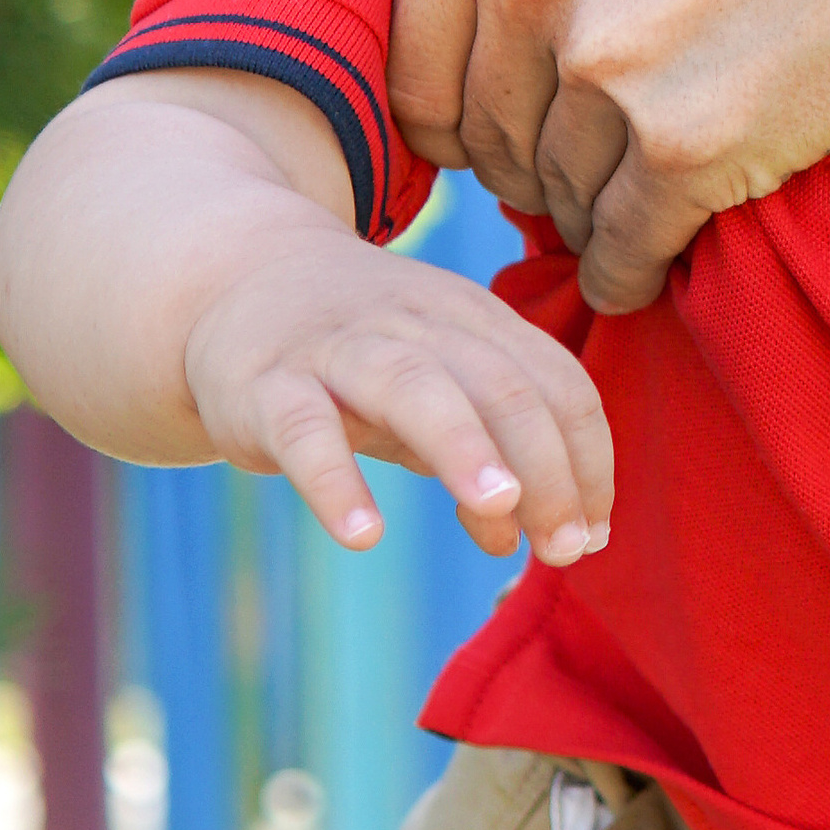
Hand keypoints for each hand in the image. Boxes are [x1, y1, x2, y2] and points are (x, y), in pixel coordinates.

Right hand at [182, 234, 613, 560]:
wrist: (235, 280)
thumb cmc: (361, 356)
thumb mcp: (435, 393)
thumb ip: (485, 457)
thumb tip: (525, 535)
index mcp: (473, 319)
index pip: (555, 381)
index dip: (587, 459)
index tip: (594, 532)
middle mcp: (416, 323)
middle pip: (500, 385)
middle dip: (547, 470)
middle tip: (564, 549)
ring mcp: (339, 348)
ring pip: (414, 386)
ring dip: (465, 449)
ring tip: (499, 513)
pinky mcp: (266, 385)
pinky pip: (305, 430)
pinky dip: (336, 483)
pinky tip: (364, 535)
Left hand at [385, 0, 829, 312]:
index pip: (415, 61)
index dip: (469, 97)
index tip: (525, 103)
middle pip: (489, 138)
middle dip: (537, 155)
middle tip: (607, 142)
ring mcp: (611, 68)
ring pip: (555, 198)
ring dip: (594, 206)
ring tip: (653, 171)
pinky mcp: (689, 149)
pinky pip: (621, 251)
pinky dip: (635, 267)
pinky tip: (663, 250)